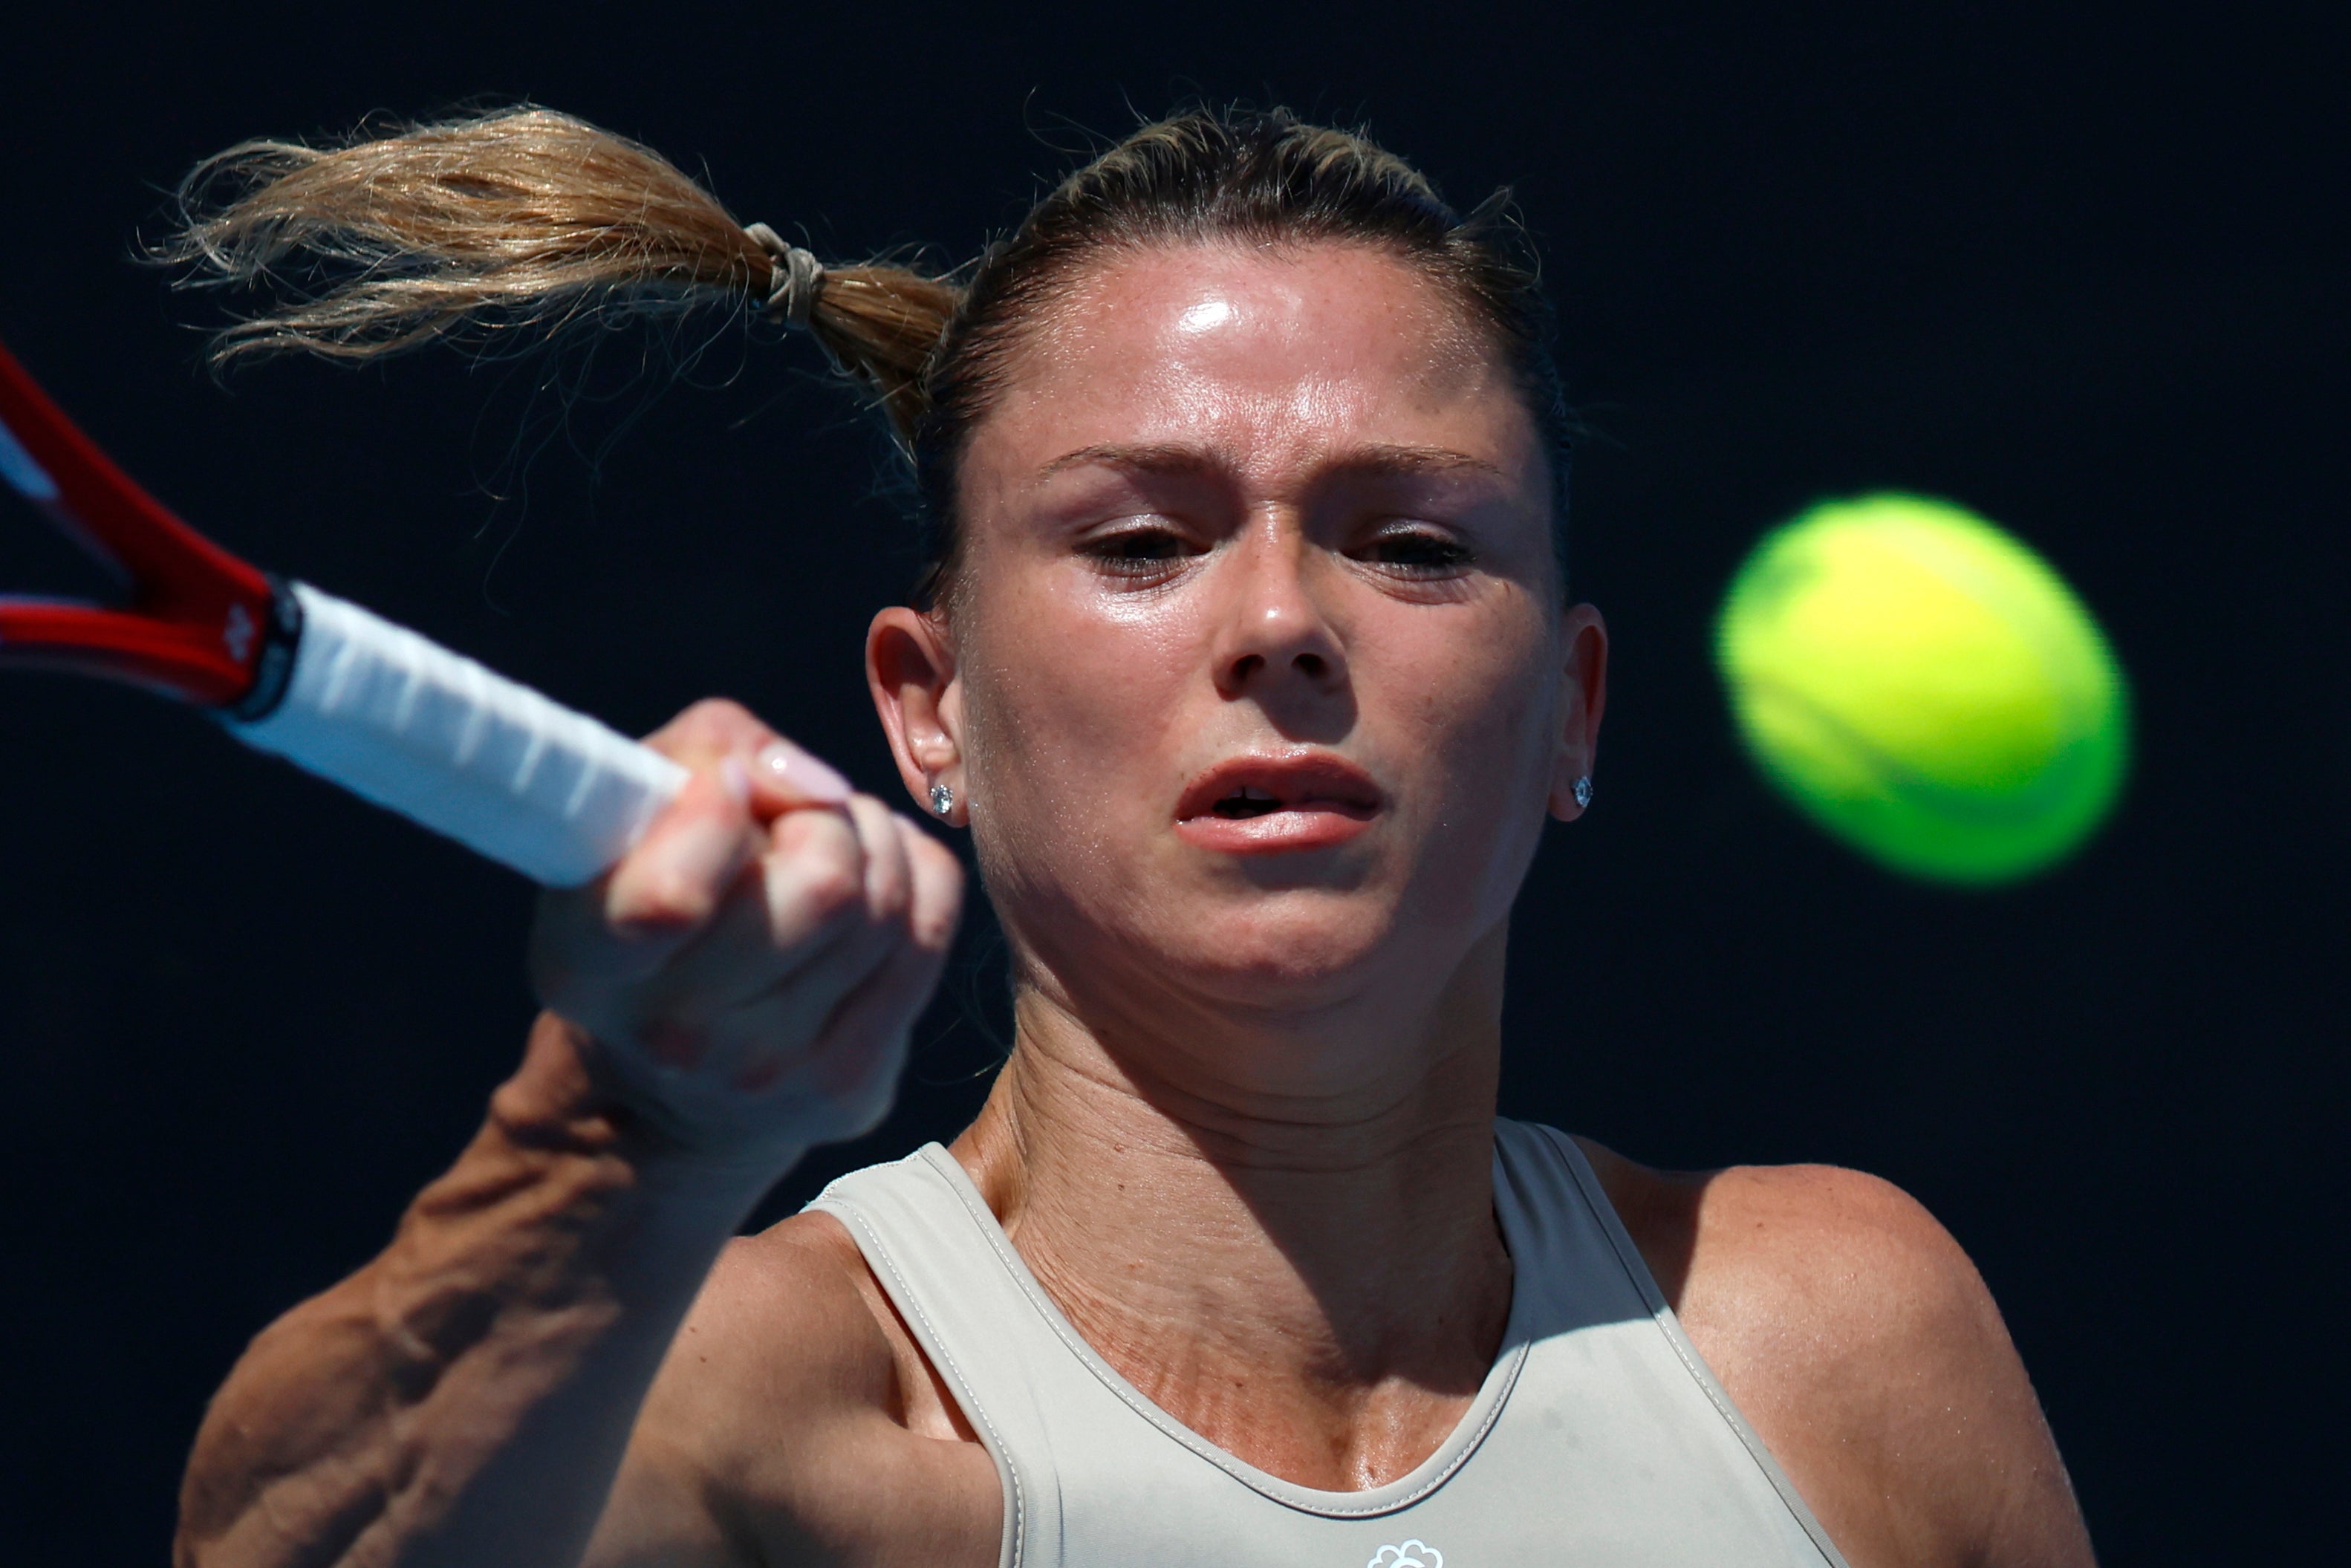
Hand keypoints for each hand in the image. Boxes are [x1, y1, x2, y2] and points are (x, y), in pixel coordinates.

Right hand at [528, 700, 962, 1164]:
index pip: (672, 898)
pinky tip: (871, 887)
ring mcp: (772, 1070)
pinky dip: (913, 879)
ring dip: (870, 841)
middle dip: (821, 819)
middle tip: (789, 826)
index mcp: (590, 963)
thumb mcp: (631, 810)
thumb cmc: (651, 896)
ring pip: (887, 897)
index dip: (718, 811)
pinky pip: (932, 927)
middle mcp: (675, 1034)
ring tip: (828, 849)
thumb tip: (815, 786)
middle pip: (826, 880)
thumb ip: (706, 752)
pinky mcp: (851, 1086)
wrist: (667, 1082)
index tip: (722, 787)